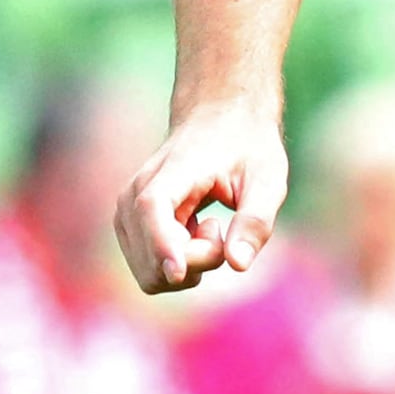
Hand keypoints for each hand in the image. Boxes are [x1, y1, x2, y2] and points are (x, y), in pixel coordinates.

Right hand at [114, 99, 287, 295]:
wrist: (218, 120)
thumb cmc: (246, 147)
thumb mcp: (267, 179)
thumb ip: (255, 221)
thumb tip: (238, 264)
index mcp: (171, 172)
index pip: (151, 209)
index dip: (162, 244)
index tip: (179, 273)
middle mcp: (135, 193)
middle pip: (152, 257)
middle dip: (196, 262)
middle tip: (221, 230)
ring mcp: (127, 212)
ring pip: (149, 272)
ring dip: (189, 265)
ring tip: (210, 227)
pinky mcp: (130, 227)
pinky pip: (151, 269)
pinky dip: (181, 264)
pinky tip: (196, 232)